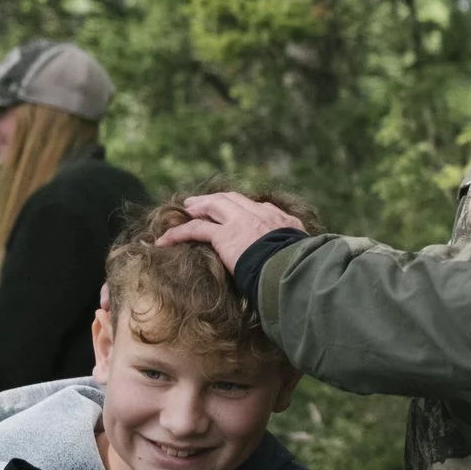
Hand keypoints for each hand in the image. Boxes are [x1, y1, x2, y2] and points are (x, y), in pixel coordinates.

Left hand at [158, 192, 307, 272]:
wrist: (295, 268)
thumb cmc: (303, 270)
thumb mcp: (306, 258)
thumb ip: (298, 254)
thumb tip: (301, 265)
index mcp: (282, 221)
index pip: (258, 208)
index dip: (243, 208)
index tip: (237, 212)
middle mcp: (261, 214)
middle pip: (233, 199)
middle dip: (216, 199)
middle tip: (202, 203)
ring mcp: (242, 222)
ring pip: (213, 207)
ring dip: (197, 208)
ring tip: (184, 211)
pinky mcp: (225, 235)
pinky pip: (195, 229)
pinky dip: (178, 233)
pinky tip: (165, 239)